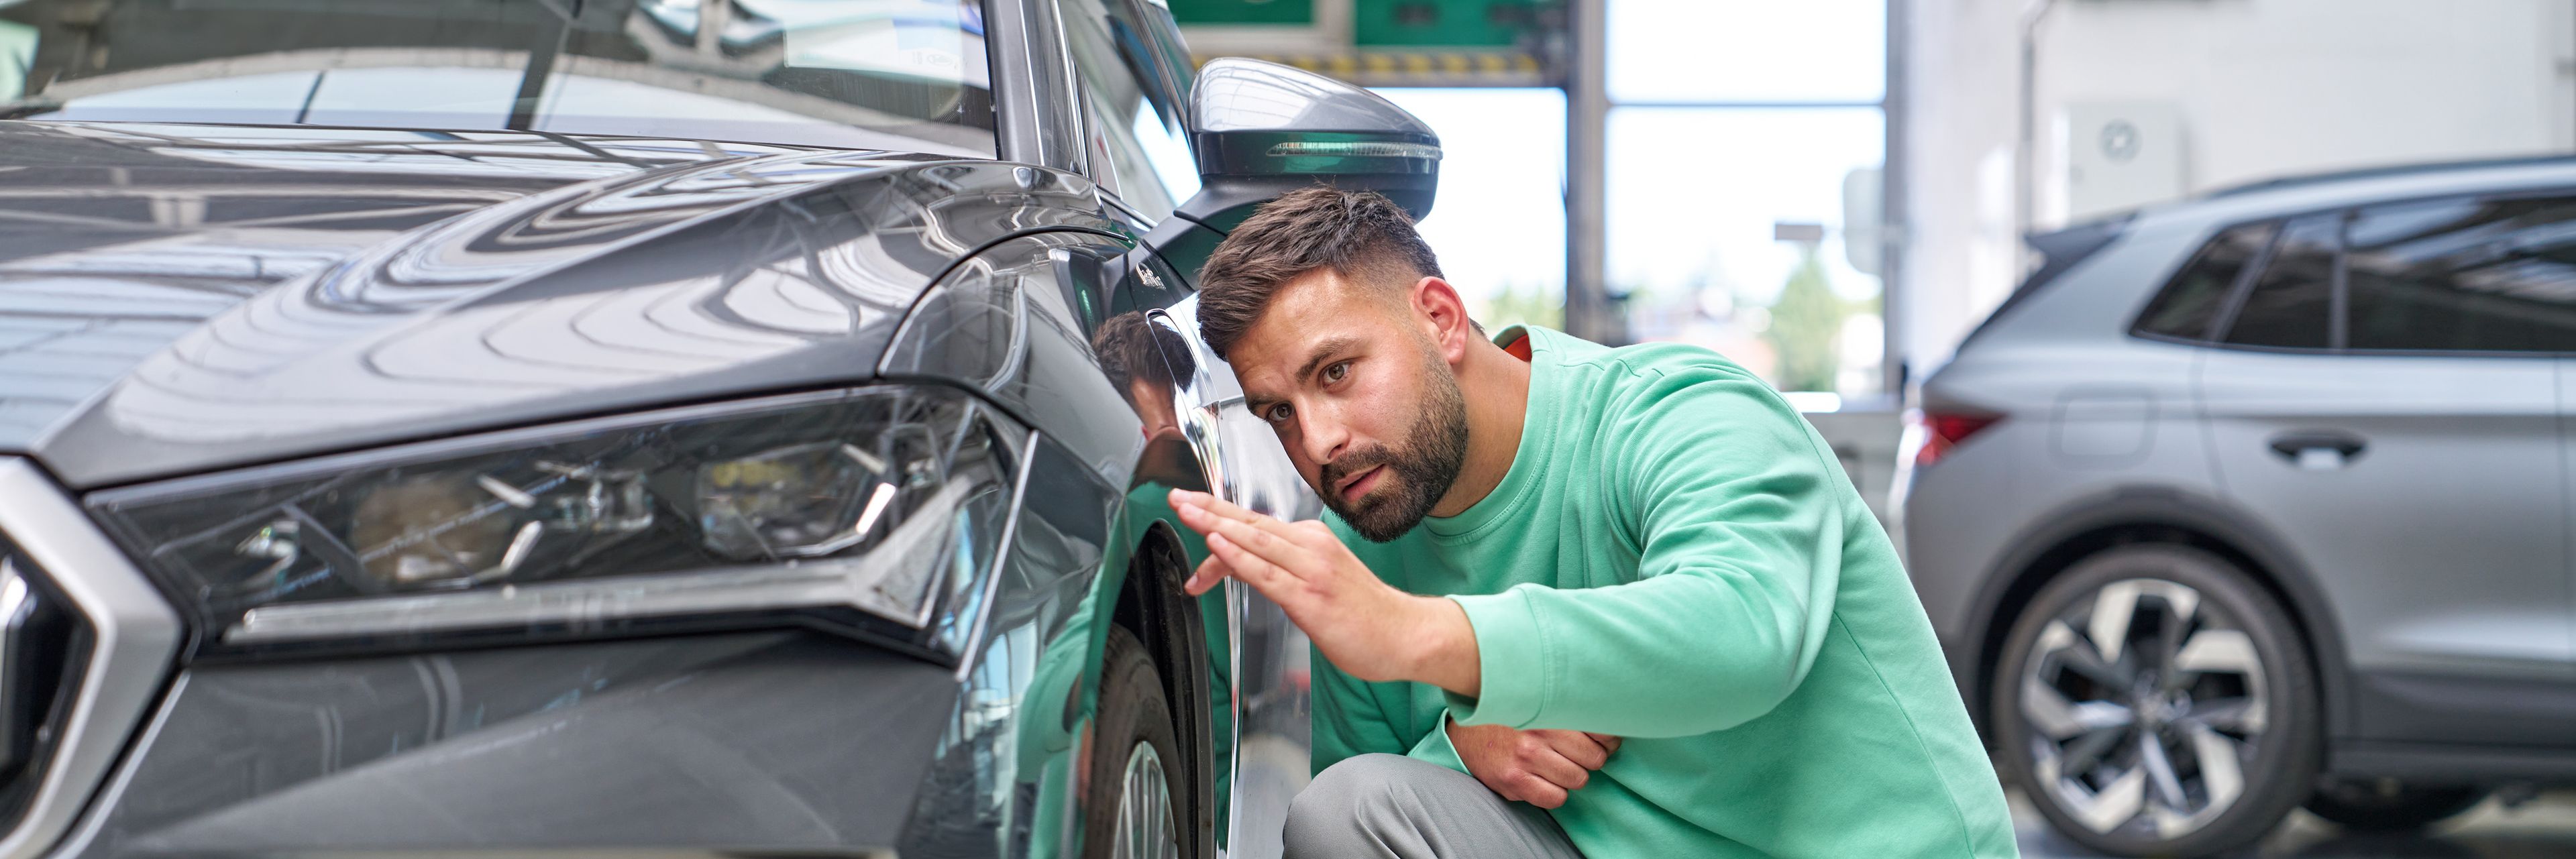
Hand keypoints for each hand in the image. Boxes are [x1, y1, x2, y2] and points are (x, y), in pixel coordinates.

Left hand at [1168, 489, 1479, 694]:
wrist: (1406, 633)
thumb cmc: (1364, 612)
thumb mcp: (1317, 581)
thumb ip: (1277, 570)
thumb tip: (1235, 565)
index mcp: (1310, 540)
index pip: (1253, 524)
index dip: (1217, 513)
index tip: (1189, 504)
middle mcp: (1309, 547)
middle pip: (1248, 523)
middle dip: (1208, 509)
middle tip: (1175, 497)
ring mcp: (1310, 570)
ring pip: (1254, 541)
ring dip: (1214, 525)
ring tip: (1185, 512)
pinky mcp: (1310, 597)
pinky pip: (1266, 573)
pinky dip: (1238, 557)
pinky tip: (1216, 546)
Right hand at [1447, 720, 1620, 808]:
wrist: (1466, 730)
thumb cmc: (1511, 715)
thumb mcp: (1540, 701)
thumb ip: (1570, 705)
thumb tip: (1611, 720)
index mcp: (1549, 707)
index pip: (1602, 730)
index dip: (1608, 738)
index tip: (1602, 738)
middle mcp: (1538, 732)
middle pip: (1594, 758)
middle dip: (1591, 758)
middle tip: (1578, 752)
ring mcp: (1524, 758)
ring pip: (1578, 779)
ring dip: (1573, 775)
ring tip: (1558, 764)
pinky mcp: (1513, 780)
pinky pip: (1556, 798)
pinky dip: (1555, 792)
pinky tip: (1544, 779)